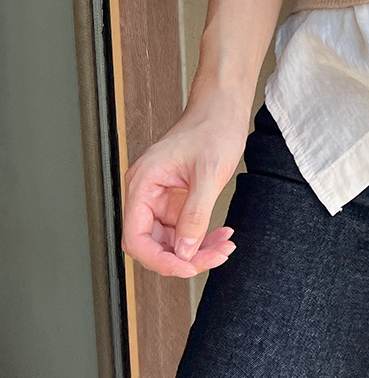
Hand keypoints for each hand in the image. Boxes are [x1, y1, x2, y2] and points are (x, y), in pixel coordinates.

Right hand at [121, 100, 249, 278]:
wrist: (223, 109)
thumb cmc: (212, 129)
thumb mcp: (208, 174)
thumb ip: (195, 215)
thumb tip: (185, 251)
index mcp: (142, 184)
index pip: (135, 237)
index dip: (158, 259)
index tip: (186, 268)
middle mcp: (146, 194)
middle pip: (153, 245)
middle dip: (184, 258)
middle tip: (216, 257)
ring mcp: (161, 200)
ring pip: (171, 242)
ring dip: (197, 251)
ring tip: (225, 246)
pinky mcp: (176, 202)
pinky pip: (184, 231)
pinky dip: (202, 238)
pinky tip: (222, 236)